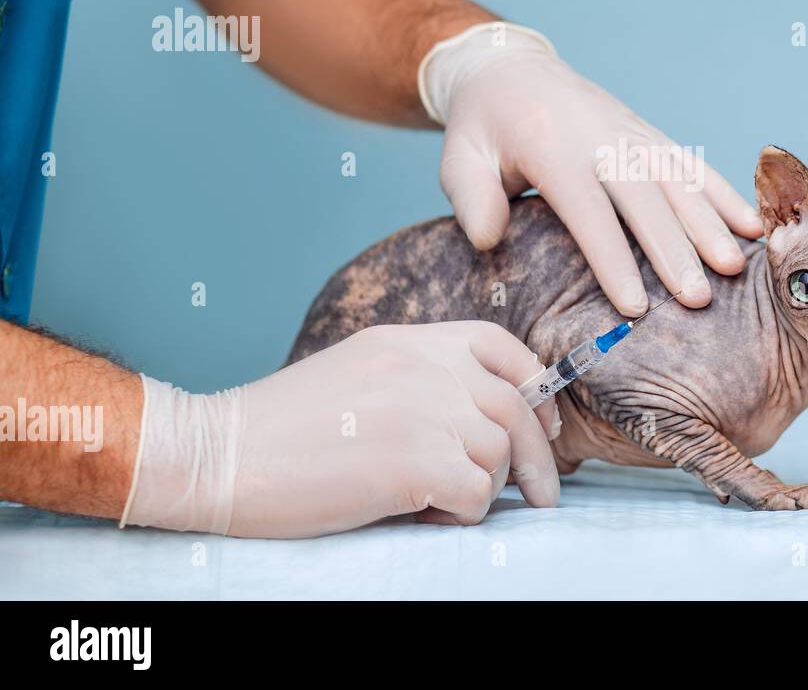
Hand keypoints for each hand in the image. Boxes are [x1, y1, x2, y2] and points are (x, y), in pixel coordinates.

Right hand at [122, 322, 559, 537]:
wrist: (216, 456)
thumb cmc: (281, 429)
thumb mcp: (359, 374)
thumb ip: (418, 378)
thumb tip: (483, 417)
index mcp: (408, 339)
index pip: (498, 344)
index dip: (533, 385)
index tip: (544, 423)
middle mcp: (422, 365)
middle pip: (515, 407)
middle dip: (537, 457)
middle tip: (542, 494)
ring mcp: (420, 409)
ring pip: (498, 455)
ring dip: (482, 488)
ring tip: (435, 502)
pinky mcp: (412, 461)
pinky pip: (476, 494)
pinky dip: (461, 514)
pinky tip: (423, 513)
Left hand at [420, 23, 763, 316]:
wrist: (510, 69)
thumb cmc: (482, 128)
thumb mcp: (457, 158)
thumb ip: (471, 197)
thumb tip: (489, 239)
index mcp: (551, 148)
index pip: (588, 210)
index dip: (612, 259)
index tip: (634, 307)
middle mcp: (600, 137)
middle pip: (645, 199)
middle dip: (675, 251)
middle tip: (699, 300)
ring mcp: (630, 133)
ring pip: (678, 179)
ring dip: (709, 224)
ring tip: (734, 268)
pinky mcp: (648, 134)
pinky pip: (691, 164)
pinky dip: (724, 194)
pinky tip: (752, 225)